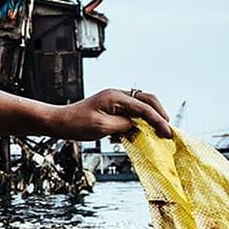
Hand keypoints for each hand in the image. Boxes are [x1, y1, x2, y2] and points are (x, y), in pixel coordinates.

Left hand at [55, 88, 171, 140]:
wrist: (60, 122)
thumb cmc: (77, 124)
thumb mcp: (102, 127)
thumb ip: (123, 125)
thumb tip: (137, 126)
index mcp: (116, 97)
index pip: (144, 108)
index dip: (158, 121)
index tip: (168, 133)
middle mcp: (118, 95)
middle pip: (147, 100)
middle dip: (159, 115)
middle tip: (167, 131)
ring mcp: (115, 100)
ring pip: (141, 106)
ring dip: (151, 118)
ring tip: (158, 133)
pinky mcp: (113, 108)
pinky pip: (132, 112)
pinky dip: (139, 121)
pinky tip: (140, 133)